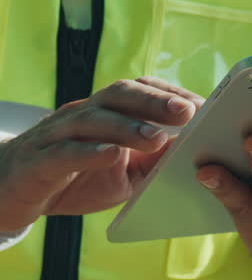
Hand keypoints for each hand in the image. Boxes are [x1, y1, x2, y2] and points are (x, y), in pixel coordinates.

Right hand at [0, 77, 203, 233]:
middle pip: (121, 95)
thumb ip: (156, 161)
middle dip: (157, 102)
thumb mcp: (126, 172)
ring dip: (129, 127)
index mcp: (108, 111)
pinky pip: (65, 152)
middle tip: (189, 112)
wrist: (11, 189)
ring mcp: (60, 134)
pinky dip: (90, 152)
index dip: (171, 94)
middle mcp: (85, 113)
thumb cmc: (77, 176)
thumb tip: (196, 153)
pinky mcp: (41, 160)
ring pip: (96, 120)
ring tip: (157, 137)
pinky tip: (113, 155)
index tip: (205, 105)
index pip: (142, 90)